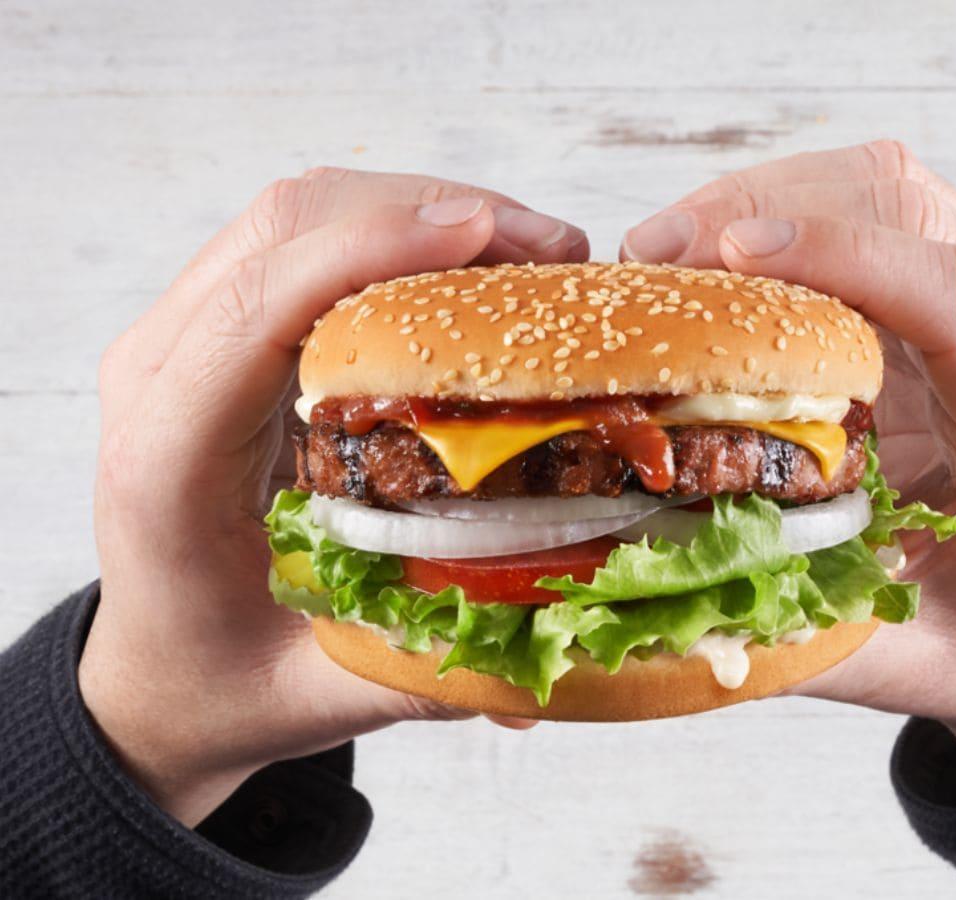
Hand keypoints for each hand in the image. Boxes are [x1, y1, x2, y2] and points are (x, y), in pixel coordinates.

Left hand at [81, 168, 585, 825]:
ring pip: (296, 215)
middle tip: (551, 250)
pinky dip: (391, 231)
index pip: (257, 310)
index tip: (485, 237)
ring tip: (526, 251)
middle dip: (428, 213)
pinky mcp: (219, 330)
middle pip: (286, 228)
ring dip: (417, 209)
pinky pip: (300, 241)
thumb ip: (436, 662)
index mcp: (168, 461)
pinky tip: (466, 267)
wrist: (158, 667)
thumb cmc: (224, 677)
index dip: (372, 252)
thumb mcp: (325, 692)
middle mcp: (159, 377)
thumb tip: (568, 621)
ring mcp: (183, 341)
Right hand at [622, 141, 955, 796]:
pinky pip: (872, 212)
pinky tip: (712, 261)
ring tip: (665, 254)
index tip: (732, 254)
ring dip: (763, 200)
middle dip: (768, 209)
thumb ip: (785, 632)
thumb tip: (647, 584)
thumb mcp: (893, 662)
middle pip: (912, 210)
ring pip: (886, 190)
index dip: (848, 255)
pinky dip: (781, 216)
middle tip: (650, 257)